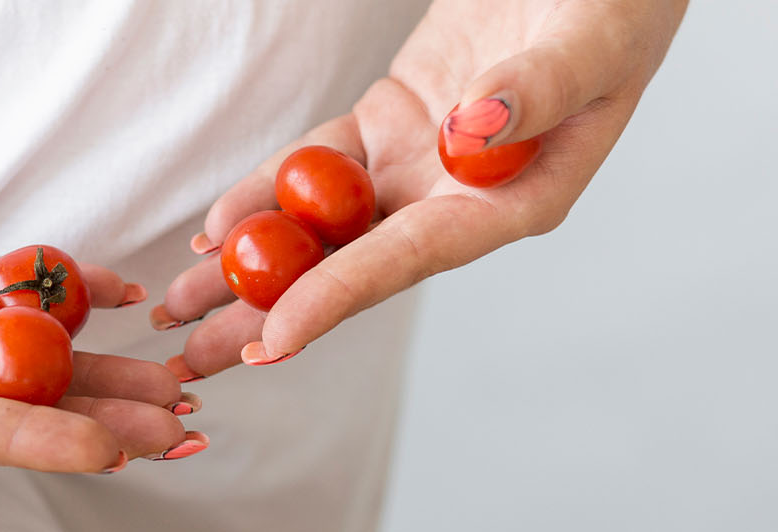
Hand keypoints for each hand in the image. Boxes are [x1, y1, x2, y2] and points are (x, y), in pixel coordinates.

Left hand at [159, 0, 686, 376]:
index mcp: (516, 201)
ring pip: (320, 226)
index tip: (274, 338)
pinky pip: (316, 166)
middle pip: (349, 267)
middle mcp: (459, 198)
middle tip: (192, 363)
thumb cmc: (612, 2)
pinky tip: (218, 230)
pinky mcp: (391, 123)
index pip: (412, 259)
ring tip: (178, 309)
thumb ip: (537, 91)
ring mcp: (420, 163)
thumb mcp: (591, 42)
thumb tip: (472, 132)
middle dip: (268, 317)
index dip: (338, 298)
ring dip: (250, 266)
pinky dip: (265, 194)